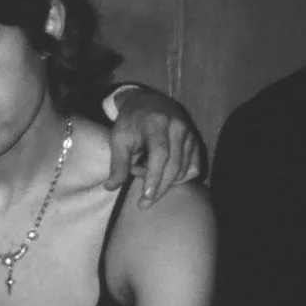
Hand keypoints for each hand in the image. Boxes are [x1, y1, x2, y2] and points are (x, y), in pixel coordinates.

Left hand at [101, 87, 205, 207]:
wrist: (148, 100)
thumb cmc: (130, 121)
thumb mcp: (119, 138)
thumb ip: (117, 163)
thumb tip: (110, 187)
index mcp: (157, 123)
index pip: (160, 154)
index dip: (154, 176)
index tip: (146, 196)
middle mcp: (178, 127)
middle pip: (174, 166)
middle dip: (159, 188)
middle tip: (143, 204)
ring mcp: (190, 135)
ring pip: (183, 170)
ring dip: (165, 180)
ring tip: (145, 172)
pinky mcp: (196, 142)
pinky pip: (193, 168)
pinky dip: (180, 177)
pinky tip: (164, 175)